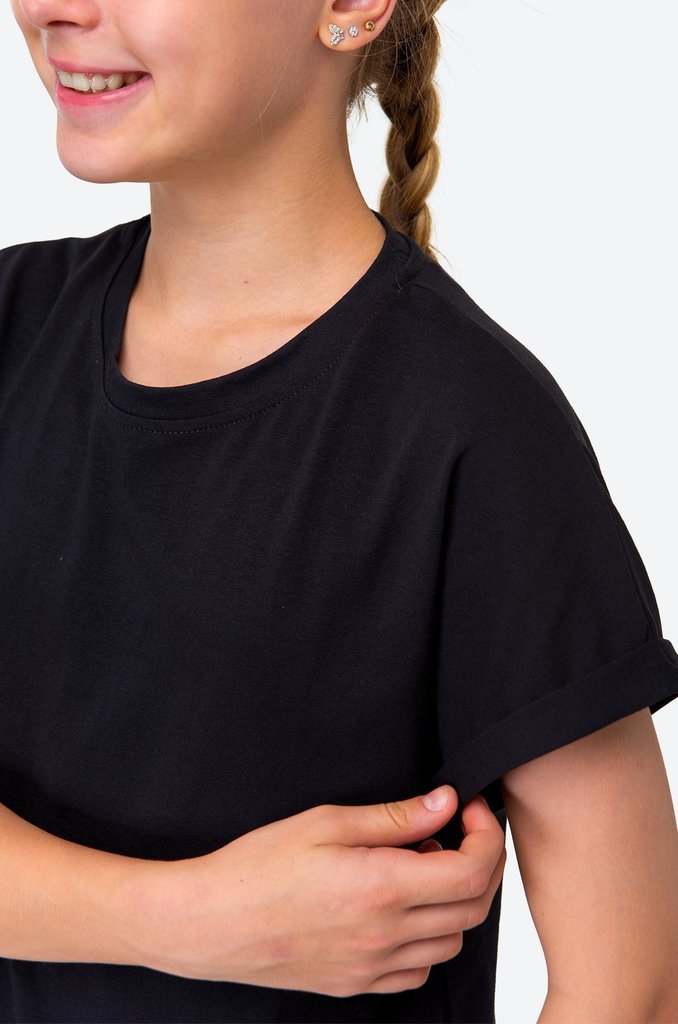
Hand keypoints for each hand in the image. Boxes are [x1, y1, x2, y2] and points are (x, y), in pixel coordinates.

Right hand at [137, 786, 505, 996]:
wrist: (207, 923)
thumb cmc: (257, 866)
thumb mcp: (325, 822)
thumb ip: (394, 817)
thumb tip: (445, 803)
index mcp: (381, 888)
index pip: (472, 871)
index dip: (486, 837)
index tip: (470, 809)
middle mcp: (386, 935)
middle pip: (473, 908)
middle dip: (479, 863)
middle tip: (456, 830)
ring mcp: (372, 967)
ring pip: (452, 941)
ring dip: (455, 901)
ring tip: (419, 865)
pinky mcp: (356, 984)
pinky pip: (419, 971)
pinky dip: (428, 940)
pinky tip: (401, 909)